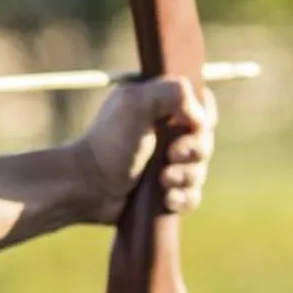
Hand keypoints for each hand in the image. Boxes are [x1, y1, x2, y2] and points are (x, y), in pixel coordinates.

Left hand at [72, 76, 215, 223]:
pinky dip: (183, 198)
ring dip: (186, 177)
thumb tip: (200, 117)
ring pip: (200, 171)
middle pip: (205, 140)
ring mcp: (165, 164)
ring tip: (163, 181)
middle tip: (172, 155)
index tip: (191, 126)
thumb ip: (172, 92)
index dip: (203, 118)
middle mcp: (164, 133)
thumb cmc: (108, 143)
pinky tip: (167, 199)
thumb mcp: (135, 103)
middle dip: (194, 150)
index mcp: (159, 106)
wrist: (87, 186)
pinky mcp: (164, 191)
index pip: (202, 106)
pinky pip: (191, 196)